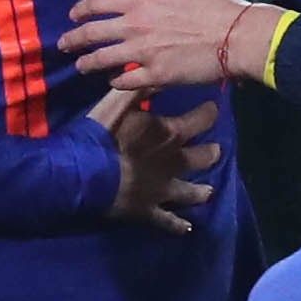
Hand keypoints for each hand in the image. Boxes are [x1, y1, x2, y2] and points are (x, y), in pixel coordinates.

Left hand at [66, 0, 280, 89]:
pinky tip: (113, 83)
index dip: (82, 8)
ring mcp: (141, 53)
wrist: (236, 37)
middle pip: (92, 32)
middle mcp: (134, 25)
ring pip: (102, 59)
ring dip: (87, 63)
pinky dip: (116, 83)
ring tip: (80, 66)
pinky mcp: (154, 76)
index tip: (74, 14)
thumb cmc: (217, 8)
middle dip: (73, 38)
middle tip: (63, 44)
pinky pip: (125, 82)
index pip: (99, 2)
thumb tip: (152, 3)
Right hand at [99, 85, 223, 232]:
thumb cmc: (101, 134)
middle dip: (211, 152)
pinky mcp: (151, 211)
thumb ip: (139, 87)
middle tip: (215, 149)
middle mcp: (176, 162)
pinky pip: (169, 222)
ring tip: (208, 190)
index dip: (209, 113)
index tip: (212, 108)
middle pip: (204, 157)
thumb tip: (157, 72)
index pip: (202, 119)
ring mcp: (165, 190)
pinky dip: (178, 226)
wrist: (84, 173)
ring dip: (201, 191)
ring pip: (192, 192)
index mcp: (171, 133)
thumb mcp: (118, 101)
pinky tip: (187, 228)